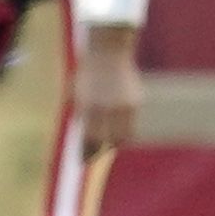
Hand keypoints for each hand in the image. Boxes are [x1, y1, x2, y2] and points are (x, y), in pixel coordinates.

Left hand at [74, 31, 141, 154]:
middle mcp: (108, 108)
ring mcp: (124, 105)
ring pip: (123, 134)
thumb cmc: (88, 74)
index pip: (90, 137)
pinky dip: (123, 129)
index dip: (87, 151)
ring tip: (108, 144)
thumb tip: (86, 137)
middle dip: (102, 149)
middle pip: (108, 139)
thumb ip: (82, 114)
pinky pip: (130, 123)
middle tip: (96, 155)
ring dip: (115, 141)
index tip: (83, 161)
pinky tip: (117, 130)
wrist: (108, 54)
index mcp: (90, 106)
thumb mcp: (78, 95)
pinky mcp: (135, 102)